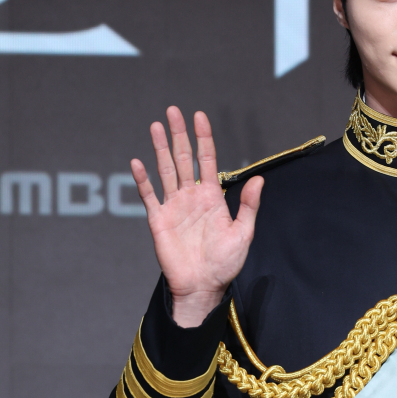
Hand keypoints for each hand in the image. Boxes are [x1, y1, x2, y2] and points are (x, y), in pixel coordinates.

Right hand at [131, 107, 262, 326]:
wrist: (203, 287)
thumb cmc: (225, 264)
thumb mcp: (243, 233)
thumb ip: (249, 205)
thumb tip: (259, 179)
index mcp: (212, 197)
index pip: (206, 160)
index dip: (203, 138)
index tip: (199, 116)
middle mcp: (191, 197)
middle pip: (184, 159)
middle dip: (179, 135)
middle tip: (173, 111)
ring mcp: (174, 206)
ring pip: (165, 170)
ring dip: (160, 148)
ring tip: (156, 125)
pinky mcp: (159, 220)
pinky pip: (149, 195)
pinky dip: (142, 179)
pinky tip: (137, 162)